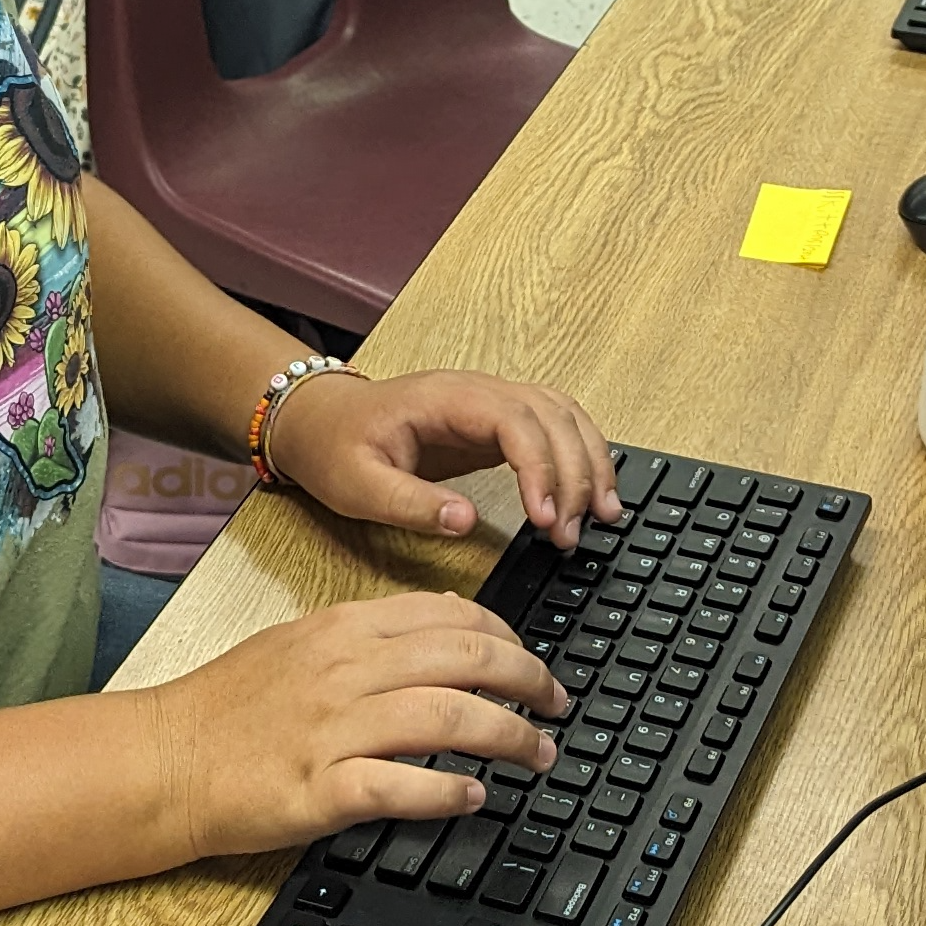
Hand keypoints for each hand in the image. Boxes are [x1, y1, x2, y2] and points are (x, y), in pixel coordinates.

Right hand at [147, 592, 570, 857]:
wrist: (163, 759)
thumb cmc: (230, 705)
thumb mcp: (303, 641)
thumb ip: (374, 629)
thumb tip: (449, 616)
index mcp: (344, 629)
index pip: (450, 616)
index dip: (508, 638)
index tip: (533, 663)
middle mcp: (346, 670)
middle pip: (464, 659)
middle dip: (527, 681)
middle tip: (557, 706)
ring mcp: (333, 730)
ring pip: (447, 717)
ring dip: (508, 736)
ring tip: (539, 754)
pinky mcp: (319, 789)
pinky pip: (401, 786)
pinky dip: (448, 792)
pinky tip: (476, 797)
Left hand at [266, 369, 621, 549]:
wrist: (321, 421)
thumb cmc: (336, 448)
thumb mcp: (356, 485)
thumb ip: (408, 504)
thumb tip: (465, 521)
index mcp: (445, 399)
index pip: (515, 420)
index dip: (540, 468)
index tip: (546, 520)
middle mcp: (477, 391)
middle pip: (552, 415)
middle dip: (574, 474)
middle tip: (573, 534)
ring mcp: (490, 402)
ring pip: (563, 416)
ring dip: (590, 463)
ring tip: (604, 517)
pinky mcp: (497, 422)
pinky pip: (554, 427)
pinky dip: (581, 456)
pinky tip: (592, 493)